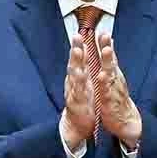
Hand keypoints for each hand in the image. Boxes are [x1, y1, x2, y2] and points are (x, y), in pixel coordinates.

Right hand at [62, 30, 98, 150]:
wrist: (77, 124)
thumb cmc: (82, 101)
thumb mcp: (83, 82)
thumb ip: (82, 66)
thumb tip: (81, 49)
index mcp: (78, 77)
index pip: (78, 60)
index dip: (79, 46)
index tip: (80, 33)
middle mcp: (74, 83)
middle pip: (74, 64)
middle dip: (75, 51)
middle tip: (76, 38)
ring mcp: (74, 92)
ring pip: (74, 76)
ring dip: (75, 64)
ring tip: (77, 52)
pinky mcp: (76, 104)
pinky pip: (78, 94)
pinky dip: (80, 85)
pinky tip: (82, 77)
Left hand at [94, 36, 144, 149]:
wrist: (124, 119)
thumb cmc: (116, 96)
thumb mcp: (113, 76)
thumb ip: (111, 60)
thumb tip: (110, 43)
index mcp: (113, 73)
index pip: (109, 56)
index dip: (106, 43)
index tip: (102, 30)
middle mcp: (115, 79)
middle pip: (111, 61)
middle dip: (108, 48)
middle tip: (105, 36)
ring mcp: (113, 89)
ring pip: (111, 74)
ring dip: (108, 62)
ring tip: (107, 51)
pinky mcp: (110, 101)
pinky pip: (107, 91)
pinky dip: (105, 84)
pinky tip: (102, 76)